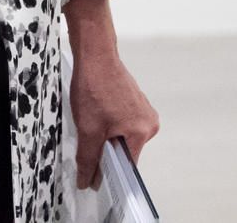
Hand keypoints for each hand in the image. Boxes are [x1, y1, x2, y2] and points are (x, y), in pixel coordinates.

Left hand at [66, 0, 158, 189]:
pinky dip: (108, 121)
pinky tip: (96, 110)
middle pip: (125, 150)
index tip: (94, 171)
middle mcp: (149, 121)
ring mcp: (143, 109)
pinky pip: (122, 121)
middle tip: (90, 135)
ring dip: (105, 133)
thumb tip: (87, 183)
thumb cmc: (94, 88)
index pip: (128, 165)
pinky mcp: (135, 100)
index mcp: (143, 131)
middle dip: (105, 148)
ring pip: (122, 135)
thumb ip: (89, 160)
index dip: (109, 171)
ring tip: (93, 118)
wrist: (95, 54)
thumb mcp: (88, 130)